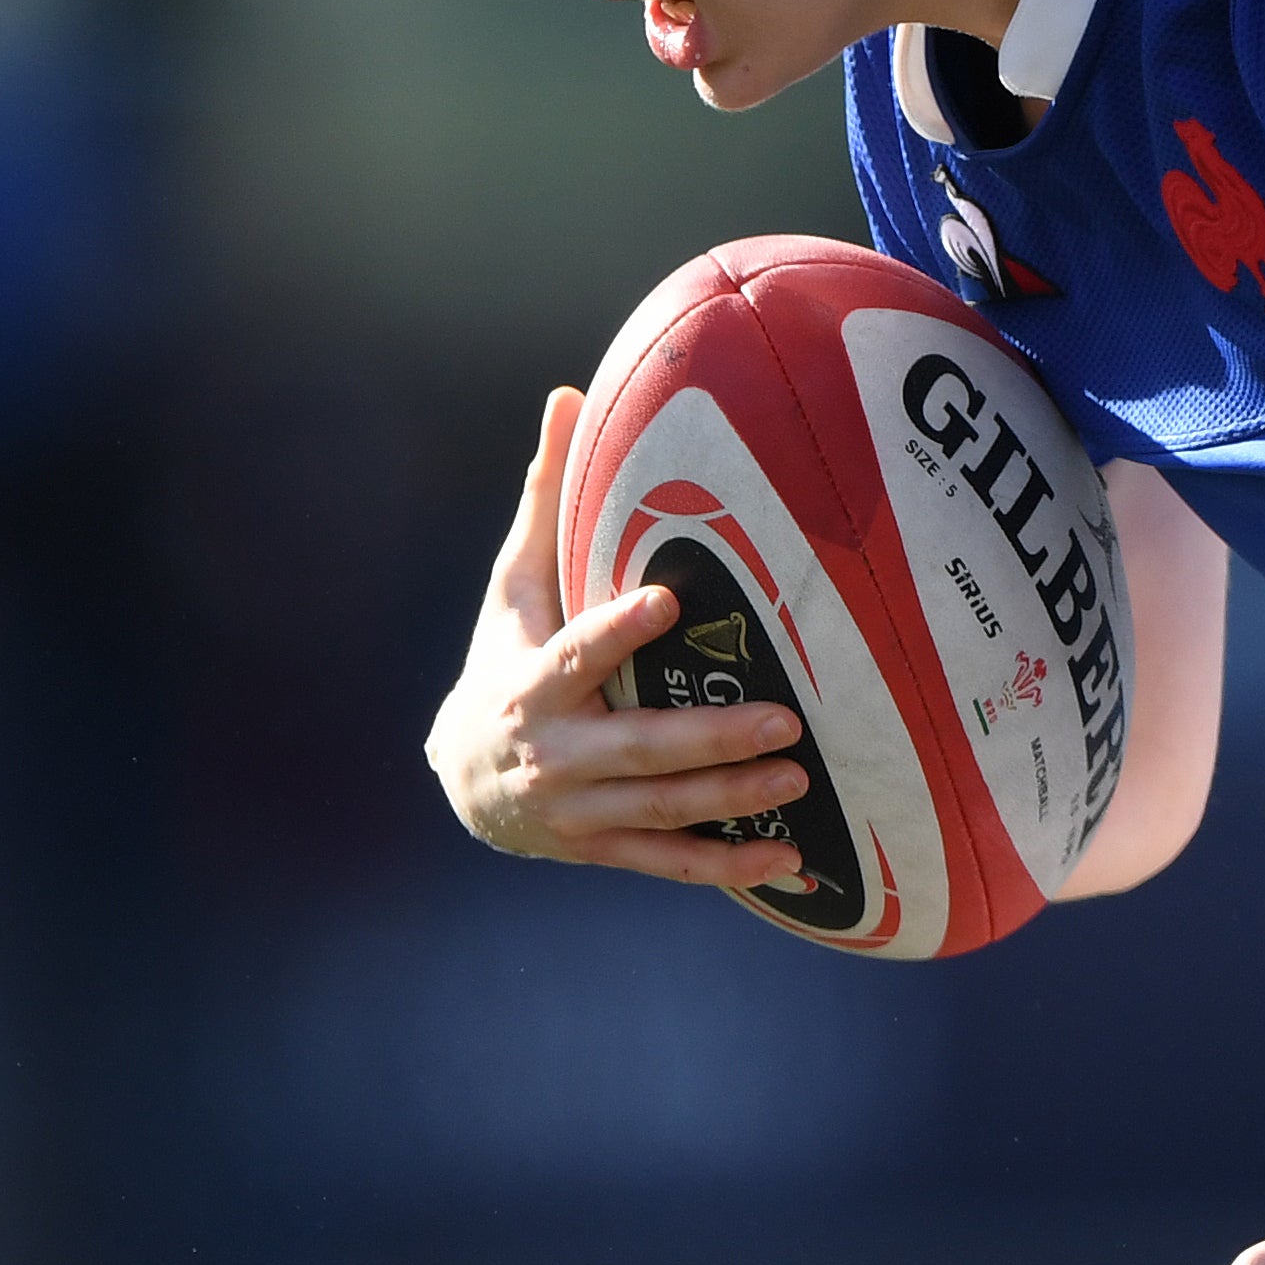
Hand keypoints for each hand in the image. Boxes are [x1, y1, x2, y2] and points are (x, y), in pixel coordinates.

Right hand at [423, 387, 816, 888]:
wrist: (464, 780)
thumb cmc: (504, 660)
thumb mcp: (513, 588)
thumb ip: (544, 502)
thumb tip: (564, 396)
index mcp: (531, 682)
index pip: (576, 653)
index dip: (618, 632)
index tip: (668, 601)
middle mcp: (553, 754)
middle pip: (637, 749)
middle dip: (709, 740)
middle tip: (788, 720)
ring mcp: (577, 811)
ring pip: (661, 812)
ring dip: (732, 800)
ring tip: (800, 777)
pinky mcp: (599, 850)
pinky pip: (669, 863)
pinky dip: (729, 867)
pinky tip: (791, 862)